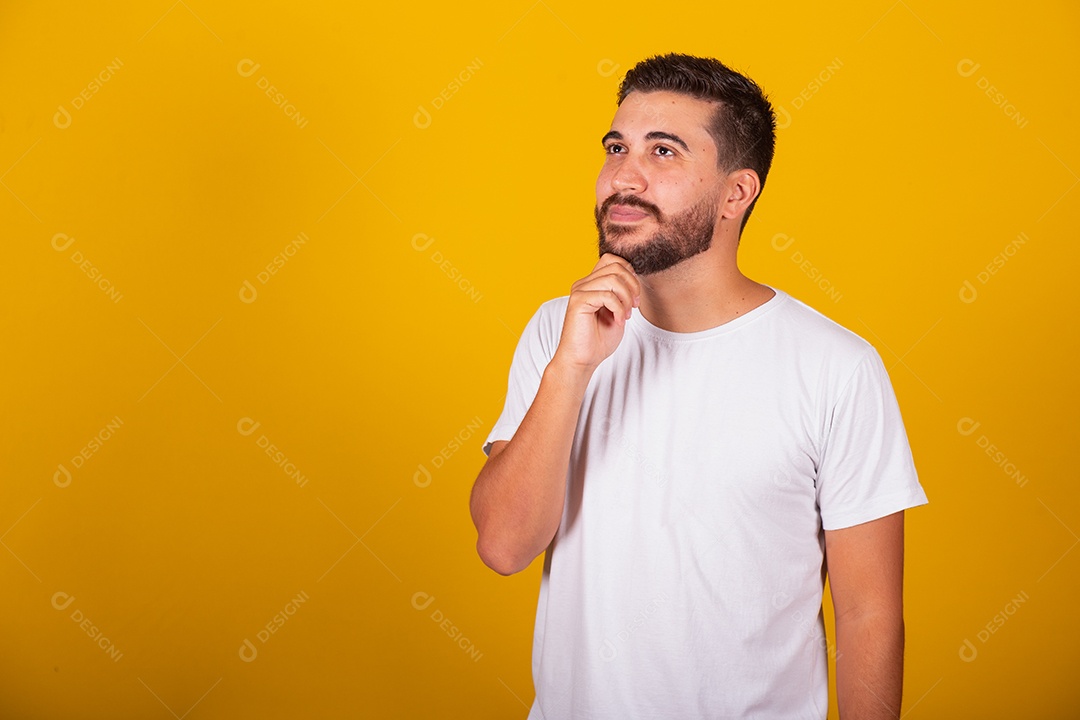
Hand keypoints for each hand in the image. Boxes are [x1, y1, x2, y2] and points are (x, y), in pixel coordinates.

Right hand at [552, 253, 640, 375]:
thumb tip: (633, 277)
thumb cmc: (598, 340)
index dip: (630, 274)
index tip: (635, 297)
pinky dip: (618, 309)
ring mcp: (579, 291)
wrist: (582, 360)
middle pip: (615, 266)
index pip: (613, 260)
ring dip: (626, 298)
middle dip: (632, 285)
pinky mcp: (578, 302)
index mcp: (591, 283)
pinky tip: (618, 321)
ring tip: (626, 315)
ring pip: (613, 279)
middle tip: (634, 306)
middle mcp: (583, 283)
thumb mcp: (616, 311)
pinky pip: (607, 295)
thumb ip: (621, 293)